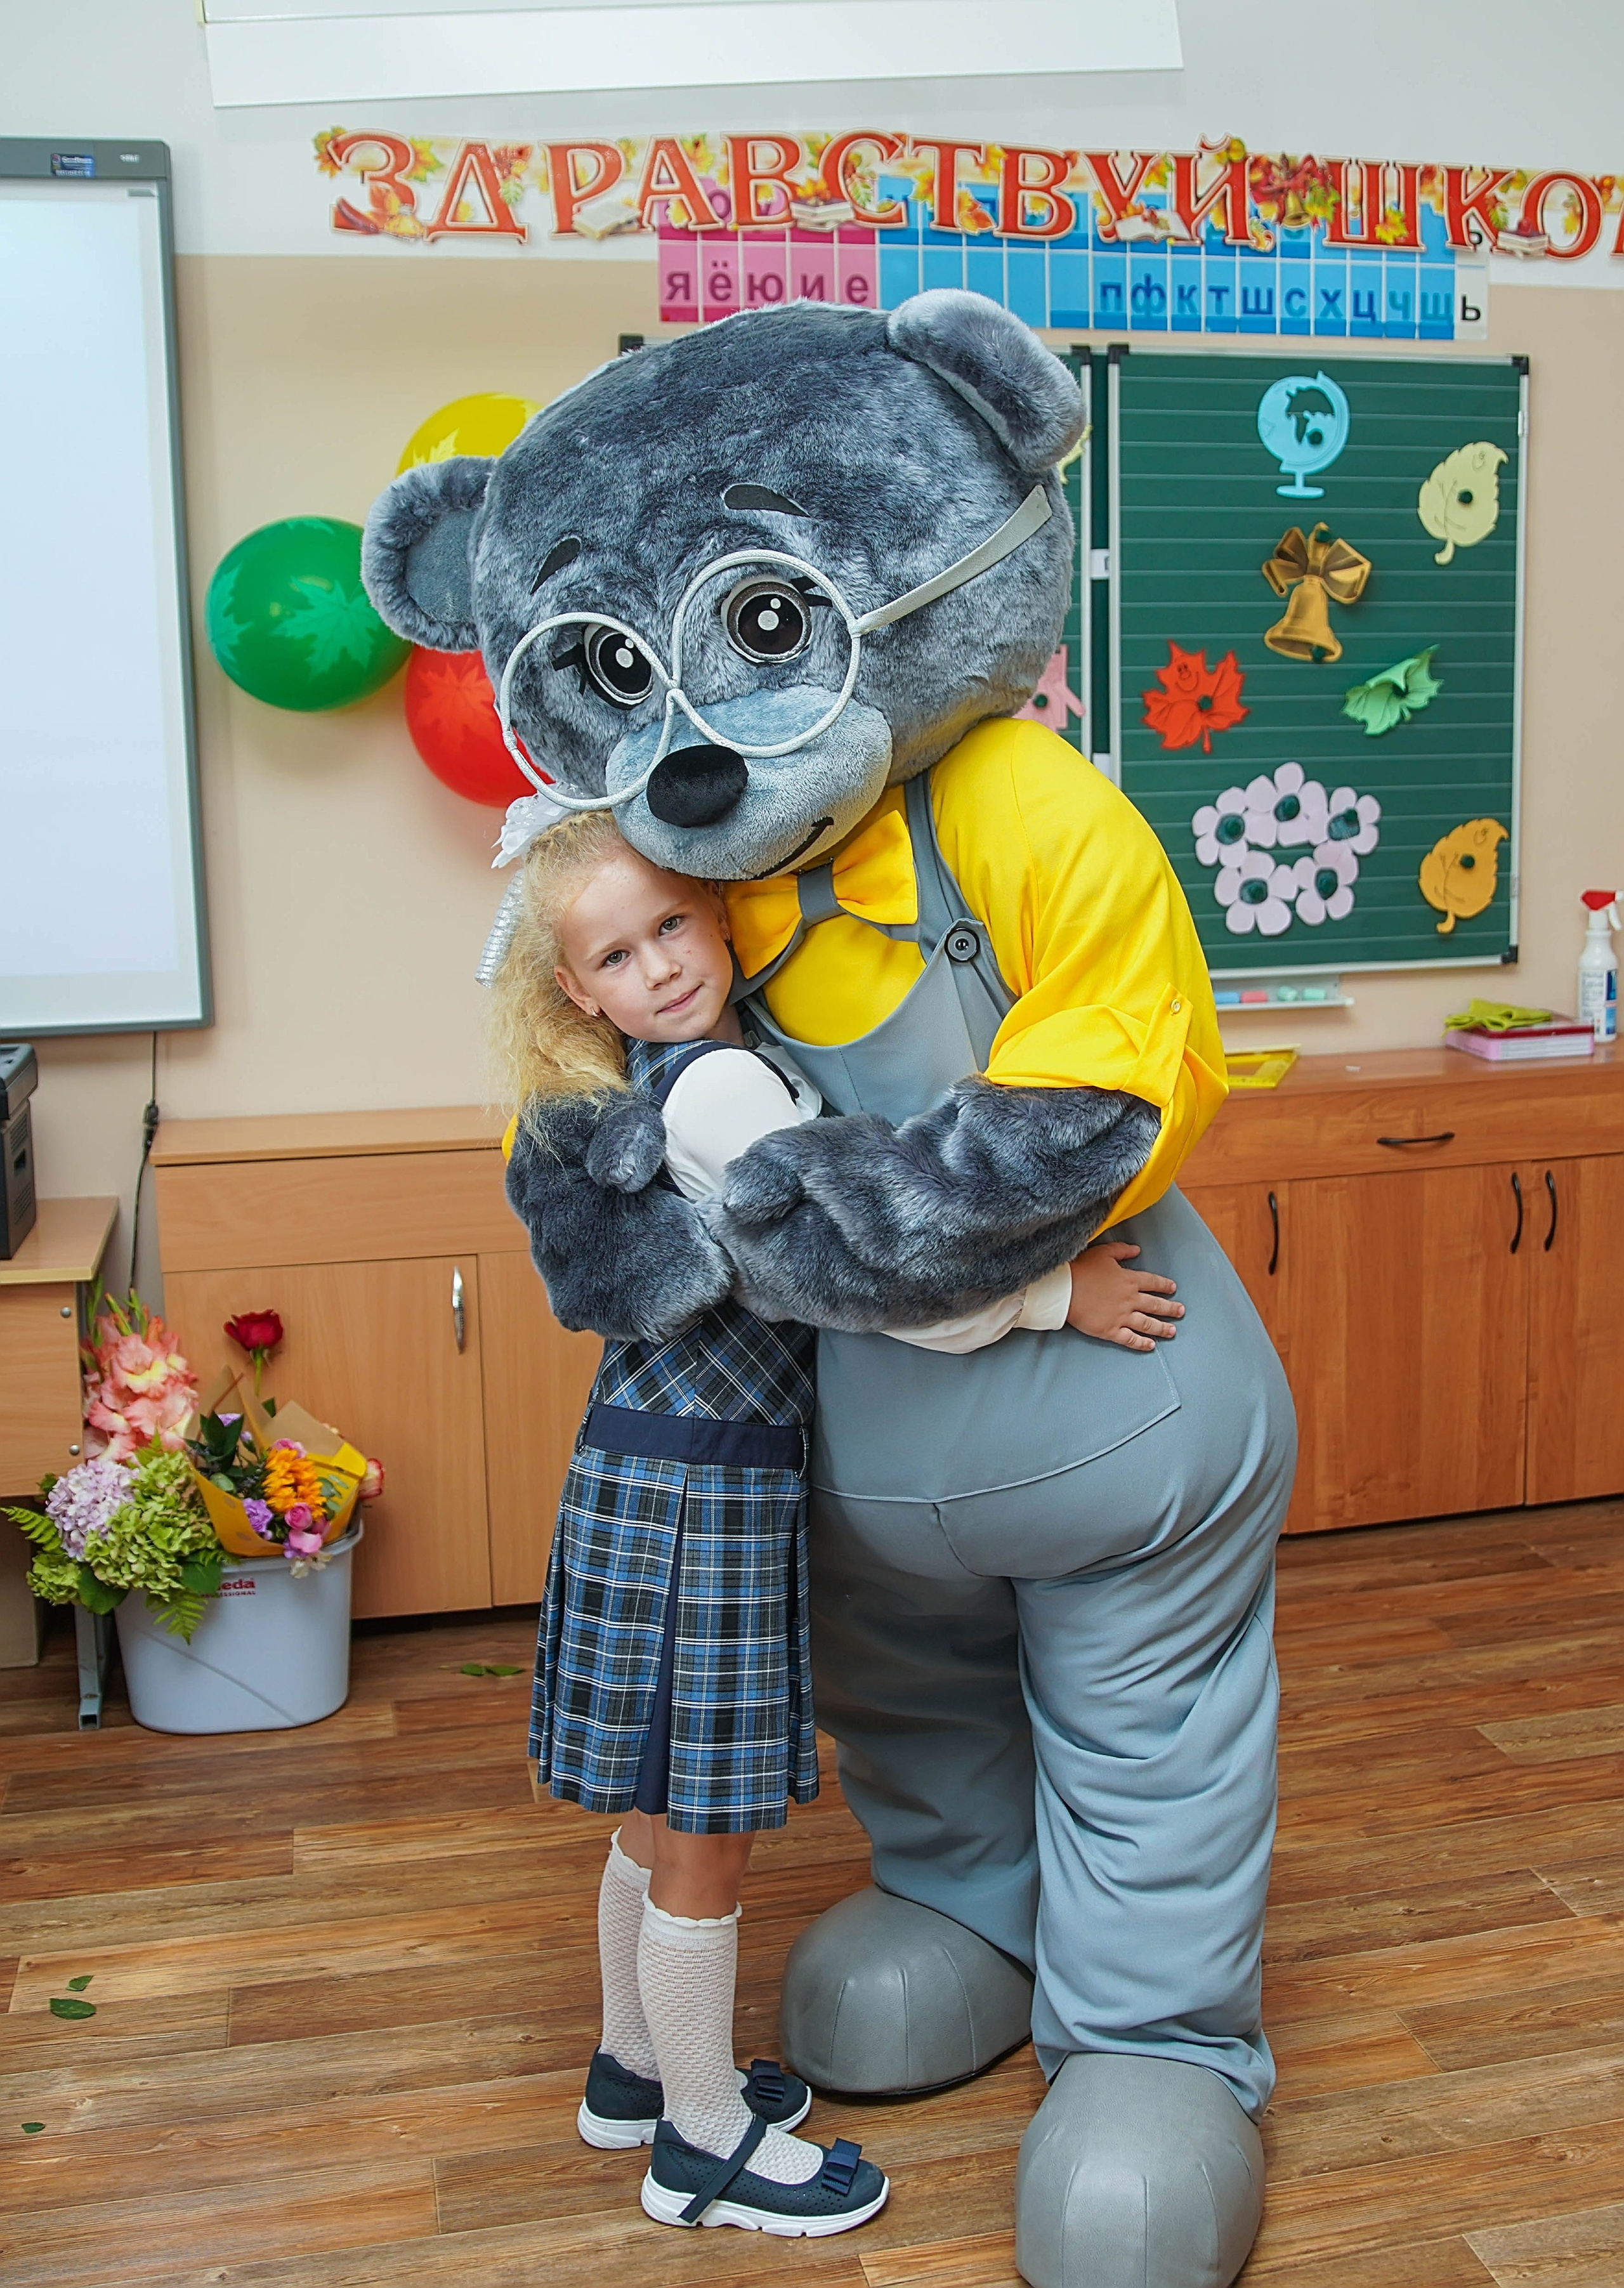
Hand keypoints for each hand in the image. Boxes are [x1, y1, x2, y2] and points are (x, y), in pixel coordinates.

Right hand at [1065, 1241, 1182, 1351]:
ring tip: (1172, 1331)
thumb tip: (1137, 1250)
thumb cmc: (1081, 1269)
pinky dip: (1141, 1343)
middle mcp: (1129, 1299)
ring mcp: (1121, 1316)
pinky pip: (1130, 1339)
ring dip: (1162, 1328)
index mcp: (1129, 1280)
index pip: (1153, 1283)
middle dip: (1170, 1309)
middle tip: (1181, 1312)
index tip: (1173, 1289)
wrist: (1064, 1290)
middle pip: (1155, 1305)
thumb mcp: (1103, 1253)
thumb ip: (1122, 1250)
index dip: (1164, 1285)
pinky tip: (1151, 1346)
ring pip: (1147, 1324)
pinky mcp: (1110, 1330)